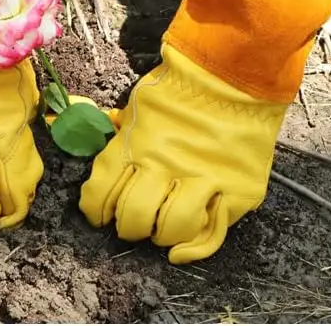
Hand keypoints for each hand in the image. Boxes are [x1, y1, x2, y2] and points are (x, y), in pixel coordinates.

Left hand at [79, 44, 286, 263]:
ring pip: (171, 229)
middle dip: (126, 226)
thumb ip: (121, 138)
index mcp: (134, 144)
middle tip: (129, 223)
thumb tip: (106, 161)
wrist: (229, 76)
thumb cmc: (177, 90)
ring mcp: (202, 180)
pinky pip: (211, 234)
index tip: (96, 214)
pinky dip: (192, 250)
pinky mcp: (235, 192)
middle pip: (134, 216)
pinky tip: (178, 253)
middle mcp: (165, 166)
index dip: (95, 209)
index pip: (102, 190)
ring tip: (157, 230)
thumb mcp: (136, 108)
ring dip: (158, 235)